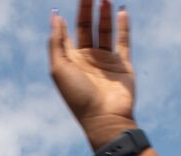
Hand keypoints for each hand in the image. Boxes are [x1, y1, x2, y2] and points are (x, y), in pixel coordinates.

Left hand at [49, 0, 135, 147]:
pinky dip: (123, 26)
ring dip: (104, 15)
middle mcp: (88, 59)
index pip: (67, 33)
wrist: (104, 118)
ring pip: (105, 31)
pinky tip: (121, 10)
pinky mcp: (123, 65)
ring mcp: (106, 61)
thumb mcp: (59, 69)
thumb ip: (56, 43)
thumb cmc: (78, 96)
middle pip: (87, 27)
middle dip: (88, 9)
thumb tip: (56, 17)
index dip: (66, 19)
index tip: (66, 4)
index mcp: (71, 60)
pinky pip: (123, 41)